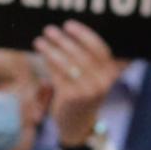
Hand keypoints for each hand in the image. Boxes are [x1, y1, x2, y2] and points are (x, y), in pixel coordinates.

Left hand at [35, 21, 122, 146]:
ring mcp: (87, 91)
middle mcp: (102, 82)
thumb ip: (93, 59)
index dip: (84, 34)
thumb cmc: (84, 93)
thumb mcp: (95, 77)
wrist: (78, 124)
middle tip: (49, 29)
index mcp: (111, 74)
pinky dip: (48, 62)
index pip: (100, 49)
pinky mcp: (71, 97)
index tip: (68, 25)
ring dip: (51, 49)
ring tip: (39, 41)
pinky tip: (41, 53)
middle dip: (63, 40)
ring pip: (67, 63)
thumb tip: (75, 32)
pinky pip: (57, 74)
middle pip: (81, 54)